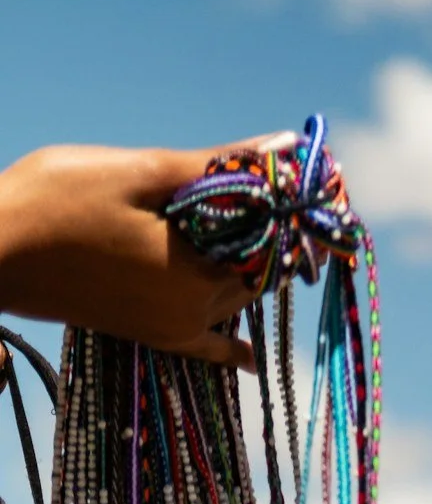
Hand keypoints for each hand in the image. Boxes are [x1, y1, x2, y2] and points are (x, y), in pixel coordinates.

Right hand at [0, 134, 291, 364]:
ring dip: (252, 267)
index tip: (303, 176)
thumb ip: (217, 164)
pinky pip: (204, 348)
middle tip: (290, 198)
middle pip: (258, 271)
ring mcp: (172, 328)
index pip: (273, 240)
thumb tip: (283, 146)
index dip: (289, 207)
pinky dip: (229, 348)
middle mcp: (195, 311)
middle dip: (274, 234)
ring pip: (236, 298)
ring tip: (271, 232)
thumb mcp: (140, 172)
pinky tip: (249, 356)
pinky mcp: (148, 334)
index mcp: (197, 271)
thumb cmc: (57, 200)